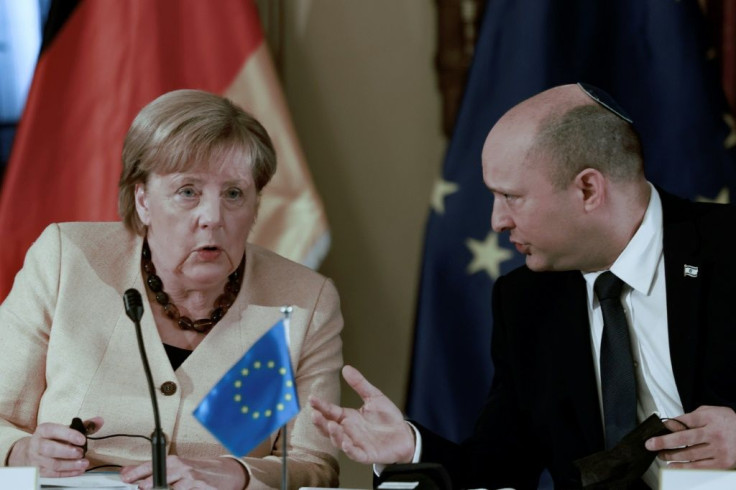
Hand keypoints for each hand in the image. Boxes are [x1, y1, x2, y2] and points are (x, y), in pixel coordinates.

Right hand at [7, 417, 103, 476]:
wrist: (32, 450)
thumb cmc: (52, 438)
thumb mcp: (65, 429)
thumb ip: (83, 425)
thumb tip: (99, 421)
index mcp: (44, 430)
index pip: (53, 430)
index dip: (68, 435)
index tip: (82, 439)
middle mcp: (37, 444)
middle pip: (49, 449)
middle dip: (67, 452)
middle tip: (81, 452)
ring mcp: (37, 459)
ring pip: (52, 464)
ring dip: (70, 465)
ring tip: (84, 463)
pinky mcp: (39, 471)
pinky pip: (53, 474)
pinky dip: (67, 473)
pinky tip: (78, 470)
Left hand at [120, 455, 247, 489]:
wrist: (228, 472)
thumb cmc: (202, 470)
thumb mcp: (180, 467)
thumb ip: (156, 470)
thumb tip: (128, 471)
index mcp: (177, 462)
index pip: (153, 466)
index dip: (137, 472)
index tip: (127, 477)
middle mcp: (185, 470)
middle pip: (160, 479)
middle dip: (147, 484)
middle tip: (140, 487)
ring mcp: (193, 481)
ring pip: (172, 488)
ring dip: (164, 489)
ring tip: (162, 487)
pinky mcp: (202, 489)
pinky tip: (181, 489)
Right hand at [308, 365, 414, 463]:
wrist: (404, 434)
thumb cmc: (387, 417)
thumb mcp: (374, 397)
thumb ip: (359, 384)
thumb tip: (346, 368)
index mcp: (347, 417)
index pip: (330, 411)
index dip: (320, 405)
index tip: (312, 398)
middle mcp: (348, 431)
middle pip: (329, 428)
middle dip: (320, 422)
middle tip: (314, 414)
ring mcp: (356, 443)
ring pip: (339, 441)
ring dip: (334, 434)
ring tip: (330, 425)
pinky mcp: (366, 454)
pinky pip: (355, 454)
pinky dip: (350, 450)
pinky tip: (346, 444)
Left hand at [646, 405, 735, 468]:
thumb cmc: (725, 421)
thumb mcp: (709, 412)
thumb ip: (691, 417)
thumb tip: (671, 424)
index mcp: (710, 418)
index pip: (685, 421)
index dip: (669, 425)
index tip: (658, 427)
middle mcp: (714, 434)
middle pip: (685, 438)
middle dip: (664, 442)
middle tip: (650, 444)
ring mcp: (719, 449)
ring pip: (690, 454)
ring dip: (672, 456)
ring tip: (660, 455)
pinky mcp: (722, 462)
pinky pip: (699, 466)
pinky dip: (684, 467)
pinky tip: (673, 466)